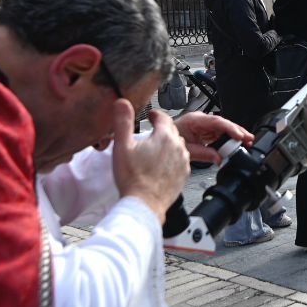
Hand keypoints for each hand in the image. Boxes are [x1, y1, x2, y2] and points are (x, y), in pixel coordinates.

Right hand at [111, 103, 188, 219]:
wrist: (144, 204)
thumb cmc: (132, 178)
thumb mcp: (122, 146)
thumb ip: (123, 122)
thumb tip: (122, 103)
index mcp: (164, 137)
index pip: (163, 117)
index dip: (156, 115)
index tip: (151, 115)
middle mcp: (177, 147)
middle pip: (172, 131)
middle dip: (162, 129)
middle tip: (151, 132)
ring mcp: (182, 162)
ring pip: (177, 146)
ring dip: (168, 145)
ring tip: (155, 150)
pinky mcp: (183, 175)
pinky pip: (180, 161)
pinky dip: (172, 159)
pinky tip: (161, 165)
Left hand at [173, 111, 252, 163]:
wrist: (161, 141)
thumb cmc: (170, 141)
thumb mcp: (187, 150)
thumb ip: (204, 154)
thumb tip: (219, 158)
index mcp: (195, 120)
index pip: (217, 122)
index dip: (230, 128)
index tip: (240, 136)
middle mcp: (200, 120)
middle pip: (223, 123)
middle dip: (237, 131)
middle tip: (249, 139)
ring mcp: (203, 124)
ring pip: (223, 128)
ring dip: (235, 135)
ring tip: (246, 142)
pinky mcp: (205, 130)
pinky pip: (219, 133)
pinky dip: (228, 138)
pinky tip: (235, 143)